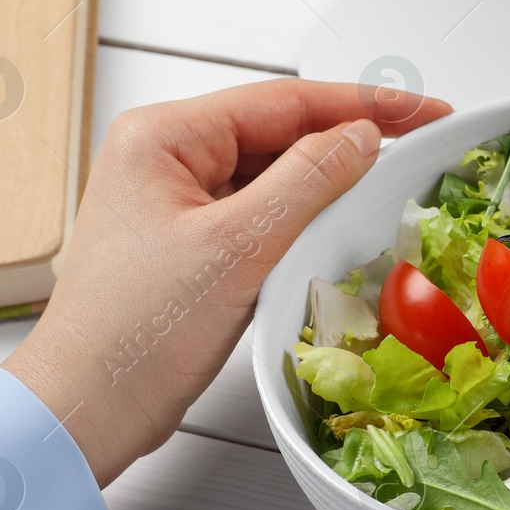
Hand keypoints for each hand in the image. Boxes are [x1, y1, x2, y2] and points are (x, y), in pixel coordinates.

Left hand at [3, 80, 448, 487]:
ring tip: (384, 192)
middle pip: (279, 132)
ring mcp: (174, 202)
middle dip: (348, 143)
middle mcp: (163, 158)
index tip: (423, 111)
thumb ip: (307, 180)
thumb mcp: (238, 247)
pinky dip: (300, 221)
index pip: (284, 101)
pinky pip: (259, 214)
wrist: (85, 409)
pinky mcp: (188, 244)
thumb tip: (360, 136)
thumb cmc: (134, 334)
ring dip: (325, 185)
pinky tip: (334, 232)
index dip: (364, 105)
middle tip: (418, 149)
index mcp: (161, 137)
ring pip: (272, 175)